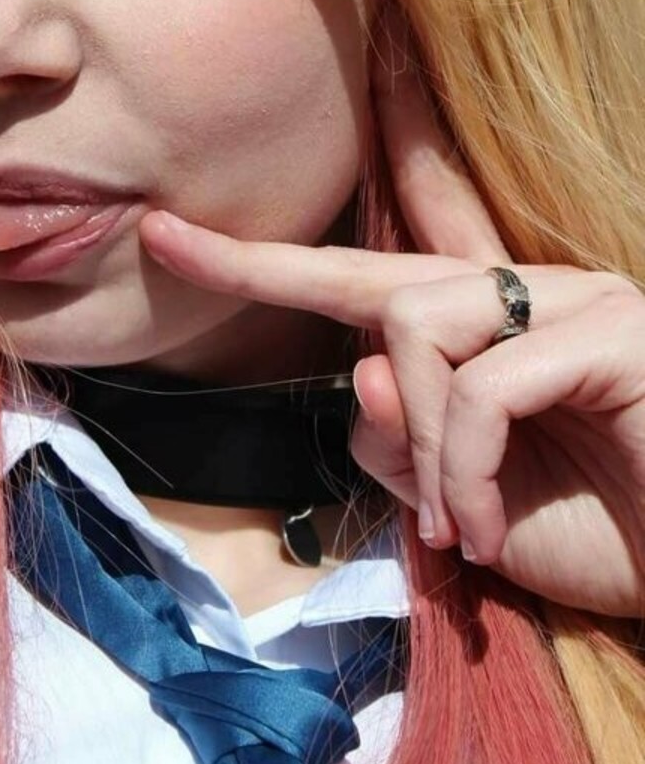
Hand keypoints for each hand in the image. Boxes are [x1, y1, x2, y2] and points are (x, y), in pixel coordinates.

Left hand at [138, 3, 644, 617]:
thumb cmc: (594, 539)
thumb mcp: (462, 505)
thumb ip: (400, 443)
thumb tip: (363, 369)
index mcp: (492, 326)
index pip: (383, 257)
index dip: (286, 240)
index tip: (173, 224)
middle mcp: (528, 291)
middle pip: (374, 271)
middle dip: (259, 264)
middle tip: (163, 238)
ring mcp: (576, 299)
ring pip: (414, 324)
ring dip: (419, 444)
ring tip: (455, 524)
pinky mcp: (614, 332)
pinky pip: (484, 385)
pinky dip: (467, 469)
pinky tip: (488, 530)